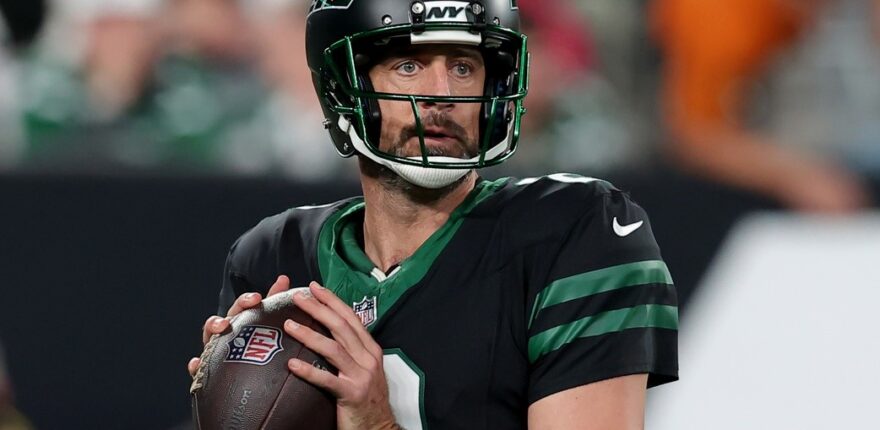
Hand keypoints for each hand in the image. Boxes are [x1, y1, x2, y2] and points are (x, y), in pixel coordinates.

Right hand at [187, 275, 290, 376]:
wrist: (244, 382)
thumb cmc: (254, 351)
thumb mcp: (264, 326)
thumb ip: (274, 303)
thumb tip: (283, 279)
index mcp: (238, 324)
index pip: (241, 308)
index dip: (247, 301)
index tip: (258, 298)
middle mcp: (224, 335)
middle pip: (224, 318)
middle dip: (232, 311)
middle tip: (244, 309)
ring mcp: (213, 351)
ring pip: (208, 336)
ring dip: (213, 327)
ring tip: (222, 325)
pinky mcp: (205, 372)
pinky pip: (196, 368)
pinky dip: (195, 365)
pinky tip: (196, 363)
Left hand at [285, 282, 397, 429]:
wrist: (379, 427)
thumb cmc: (366, 399)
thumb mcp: (364, 370)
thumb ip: (350, 352)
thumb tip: (328, 333)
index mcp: (371, 350)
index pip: (351, 318)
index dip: (333, 301)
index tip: (315, 287)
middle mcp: (368, 359)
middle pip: (341, 327)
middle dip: (319, 309)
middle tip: (298, 297)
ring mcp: (361, 376)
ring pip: (333, 348)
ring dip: (309, 334)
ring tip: (289, 324)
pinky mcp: (352, 394)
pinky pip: (327, 380)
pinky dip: (308, 371)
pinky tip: (292, 365)